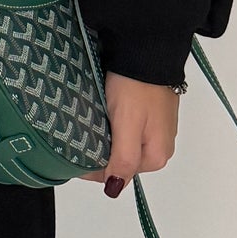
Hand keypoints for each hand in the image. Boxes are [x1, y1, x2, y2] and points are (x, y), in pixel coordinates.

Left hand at [77, 70, 179, 193]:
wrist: (148, 48)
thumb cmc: (137, 86)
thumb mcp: (128, 126)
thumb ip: (123, 160)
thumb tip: (114, 189)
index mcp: (156, 156)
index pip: (117, 173)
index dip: (93, 165)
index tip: (75, 152)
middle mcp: (161, 146)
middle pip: (121, 159)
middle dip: (101, 150)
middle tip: (81, 133)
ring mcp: (157, 127)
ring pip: (124, 142)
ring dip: (106, 136)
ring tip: (91, 120)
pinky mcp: (152, 110)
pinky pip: (129, 126)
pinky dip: (114, 122)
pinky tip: (105, 111)